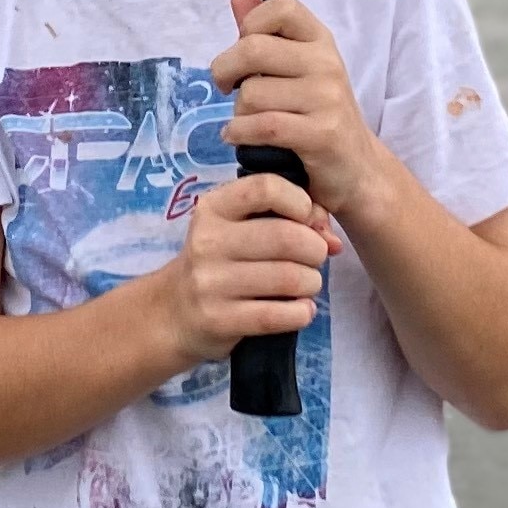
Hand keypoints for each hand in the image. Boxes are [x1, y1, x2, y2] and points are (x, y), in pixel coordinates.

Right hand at [148, 170, 328, 368]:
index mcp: (213, 209)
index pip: (265, 188)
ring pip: (288, 278)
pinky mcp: (218, 319)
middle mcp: (207, 242)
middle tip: (315, 259)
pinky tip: (300, 310)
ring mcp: (210, 283)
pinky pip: (278, 315)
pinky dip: (302, 312)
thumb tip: (332, 240)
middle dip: (315, 250)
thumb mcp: (238, 229)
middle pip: (286, 237)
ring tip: (307, 285)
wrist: (175, 312)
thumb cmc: (221, 262)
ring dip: (311, 283)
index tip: (307, 218)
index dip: (300, 202)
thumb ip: (286, 219)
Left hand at [215, 0, 380, 216]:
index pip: (280, 7)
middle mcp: (327, 63)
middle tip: (227, 87)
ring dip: (238, 114)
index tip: (243, 50)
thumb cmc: (317, 116)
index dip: (251, 24)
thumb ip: (265, 34)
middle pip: (252, 49)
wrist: (356, 170)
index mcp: (319, 40)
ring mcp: (327, 98)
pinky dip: (240, 134)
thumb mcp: (295, 69)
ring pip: (251, 94)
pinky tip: (241, 137)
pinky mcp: (322, 134)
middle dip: (225, 71)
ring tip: (249, 122)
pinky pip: (262, 126)